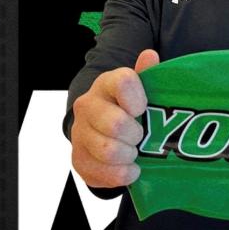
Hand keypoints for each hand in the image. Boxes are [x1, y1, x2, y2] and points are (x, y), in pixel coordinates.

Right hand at [70, 49, 158, 187]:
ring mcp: (80, 133)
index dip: (137, 99)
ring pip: (108, 150)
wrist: (100, 132)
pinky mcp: (78, 159)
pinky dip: (121, 174)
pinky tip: (129, 169)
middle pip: (116, 123)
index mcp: (105, 84)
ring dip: (128, 156)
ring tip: (134, 153)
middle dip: (135, 135)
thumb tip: (150, 55)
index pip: (122, 81)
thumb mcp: (139, 91)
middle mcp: (87, 106)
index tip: (142, 109)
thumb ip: (146, 75)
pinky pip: (103, 173)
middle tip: (140, 138)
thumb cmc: (125, 109)